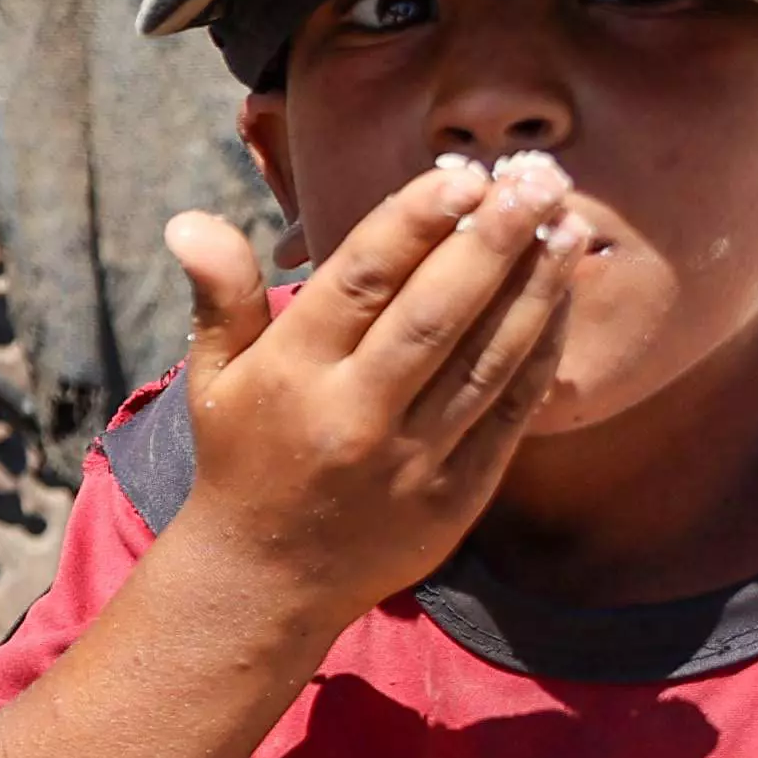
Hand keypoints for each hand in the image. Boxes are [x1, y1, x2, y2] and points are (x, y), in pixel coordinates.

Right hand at [166, 152, 587, 629]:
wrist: (263, 583)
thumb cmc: (241, 461)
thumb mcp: (214, 378)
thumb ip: (222, 294)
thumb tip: (190, 219)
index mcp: (292, 373)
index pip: (361, 278)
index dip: (415, 221)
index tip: (461, 174)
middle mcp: (352, 414)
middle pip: (437, 313)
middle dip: (494, 240)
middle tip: (539, 179)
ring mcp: (409, 460)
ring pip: (486, 359)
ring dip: (535, 288)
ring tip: (567, 225)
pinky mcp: (453, 498)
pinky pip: (509, 414)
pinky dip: (541, 353)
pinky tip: (562, 300)